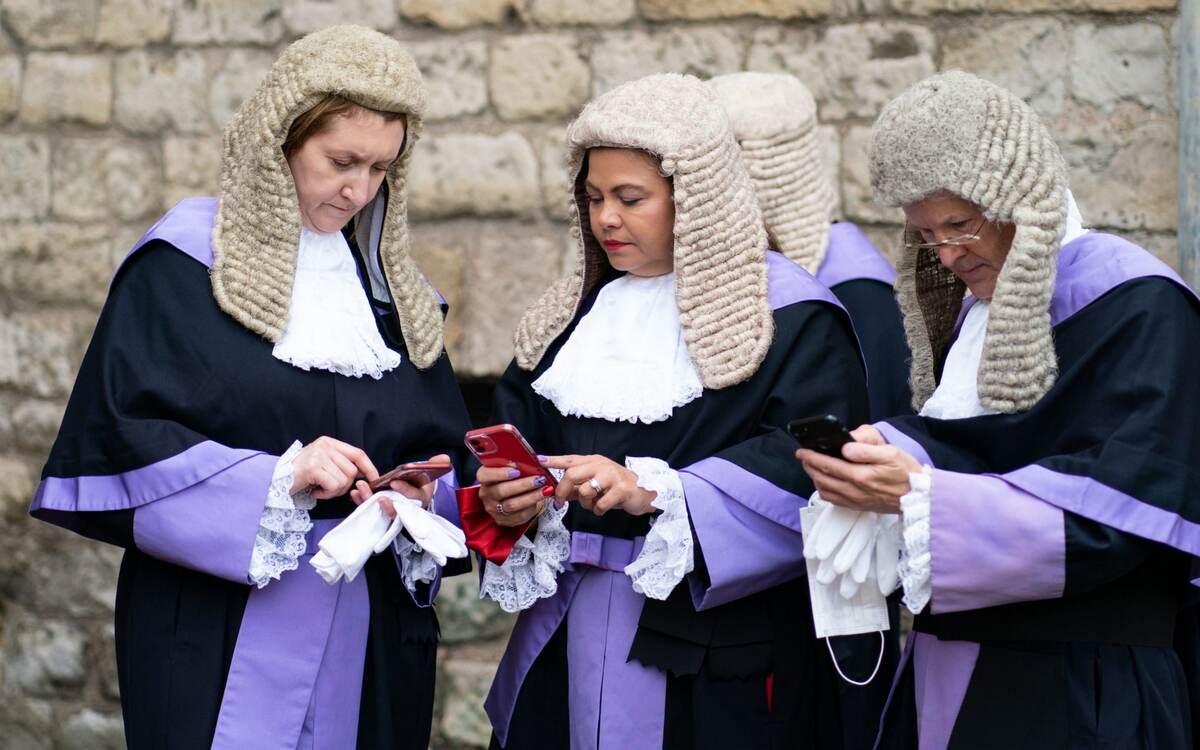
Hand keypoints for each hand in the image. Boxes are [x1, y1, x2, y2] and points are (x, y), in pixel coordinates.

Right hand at [291, 436, 377, 500]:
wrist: (274, 479)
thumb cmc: (300, 474)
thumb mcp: (323, 462)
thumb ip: (340, 464)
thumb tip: (363, 474)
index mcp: (330, 442)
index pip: (358, 453)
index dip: (369, 467)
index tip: (374, 479)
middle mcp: (325, 446)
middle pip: (352, 470)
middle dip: (345, 486)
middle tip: (329, 489)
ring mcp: (319, 455)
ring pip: (344, 480)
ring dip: (334, 491)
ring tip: (320, 489)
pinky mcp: (313, 467)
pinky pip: (334, 485)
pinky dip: (327, 494)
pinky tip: (315, 492)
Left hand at [350, 453, 450, 518]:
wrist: (415, 490)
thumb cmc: (421, 482)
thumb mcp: (431, 473)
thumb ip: (436, 465)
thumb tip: (443, 458)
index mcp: (420, 499)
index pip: (412, 496)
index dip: (404, 490)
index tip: (394, 483)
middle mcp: (406, 508)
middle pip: (395, 509)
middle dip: (383, 502)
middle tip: (375, 495)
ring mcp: (392, 509)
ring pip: (380, 510)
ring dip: (368, 500)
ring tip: (360, 489)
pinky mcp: (380, 509)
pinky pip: (370, 507)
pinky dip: (361, 500)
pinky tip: (354, 493)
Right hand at [477, 463, 554, 527]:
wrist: (514, 496)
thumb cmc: (513, 478)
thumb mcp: (511, 468)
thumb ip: (516, 464)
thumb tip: (531, 460)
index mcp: (485, 478)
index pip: (484, 475)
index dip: (499, 473)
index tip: (516, 470)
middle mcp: (486, 494)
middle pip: (501, 490)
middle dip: (522, 484)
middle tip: (538, 479)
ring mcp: (493, 509)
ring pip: (512, 504)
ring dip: (530, 496)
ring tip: (544, 489)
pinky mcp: (503, 520)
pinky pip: (519, 515)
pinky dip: (532, 506)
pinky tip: (541, 499)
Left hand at [545, 455, 655, 516]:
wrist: (645, 493)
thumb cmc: (616, 488)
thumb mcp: (596, 485)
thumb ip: (577, 488)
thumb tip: (557, 494)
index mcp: (593, 461)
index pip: (570, 459)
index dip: (554, 460)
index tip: (539, 460)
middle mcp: (601, 465)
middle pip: (572, 474)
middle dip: (562, 490)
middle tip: (559, 502)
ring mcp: (612, 476)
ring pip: (584, 491)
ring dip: (585, 504)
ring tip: (594, 504)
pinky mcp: (621, 489)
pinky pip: (600, 504)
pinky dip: (598, 510)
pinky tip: (604, 508)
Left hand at [796, 432, 920, 513]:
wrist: (919, 497)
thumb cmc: (905, 472)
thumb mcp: (890, 452)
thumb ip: (866, 449)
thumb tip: (845, 447)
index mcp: (861, 475)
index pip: (828, 465)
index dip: (812, 457)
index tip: (802, 451)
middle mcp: (854, 490)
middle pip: (822, 478)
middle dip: (809, 466)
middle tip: (803, 456)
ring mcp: (855, 501)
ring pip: (825, 490)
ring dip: (814, 477)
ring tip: (812, 467)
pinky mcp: (857, 507)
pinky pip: (833, 500)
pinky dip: (824, 490)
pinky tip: (824, 482)